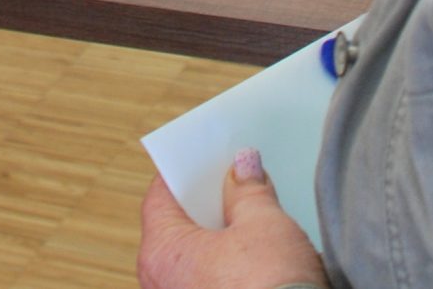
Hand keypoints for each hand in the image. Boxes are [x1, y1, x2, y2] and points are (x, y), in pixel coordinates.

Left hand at [138, 153, 328, 288]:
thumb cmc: (271, 287)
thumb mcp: (264, 224)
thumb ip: (249, 190)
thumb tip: (244, 167)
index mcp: (161, 252)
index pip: (161, 196)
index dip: (185, 172)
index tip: (205, 156)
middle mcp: (161, 284)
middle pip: (178, 228)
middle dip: (207, 204)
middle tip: (234, 181)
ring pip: (194, 257)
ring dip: (219, 237)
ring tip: (251, 216)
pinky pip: (208, 280)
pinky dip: (225, 266)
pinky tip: (255, 256)